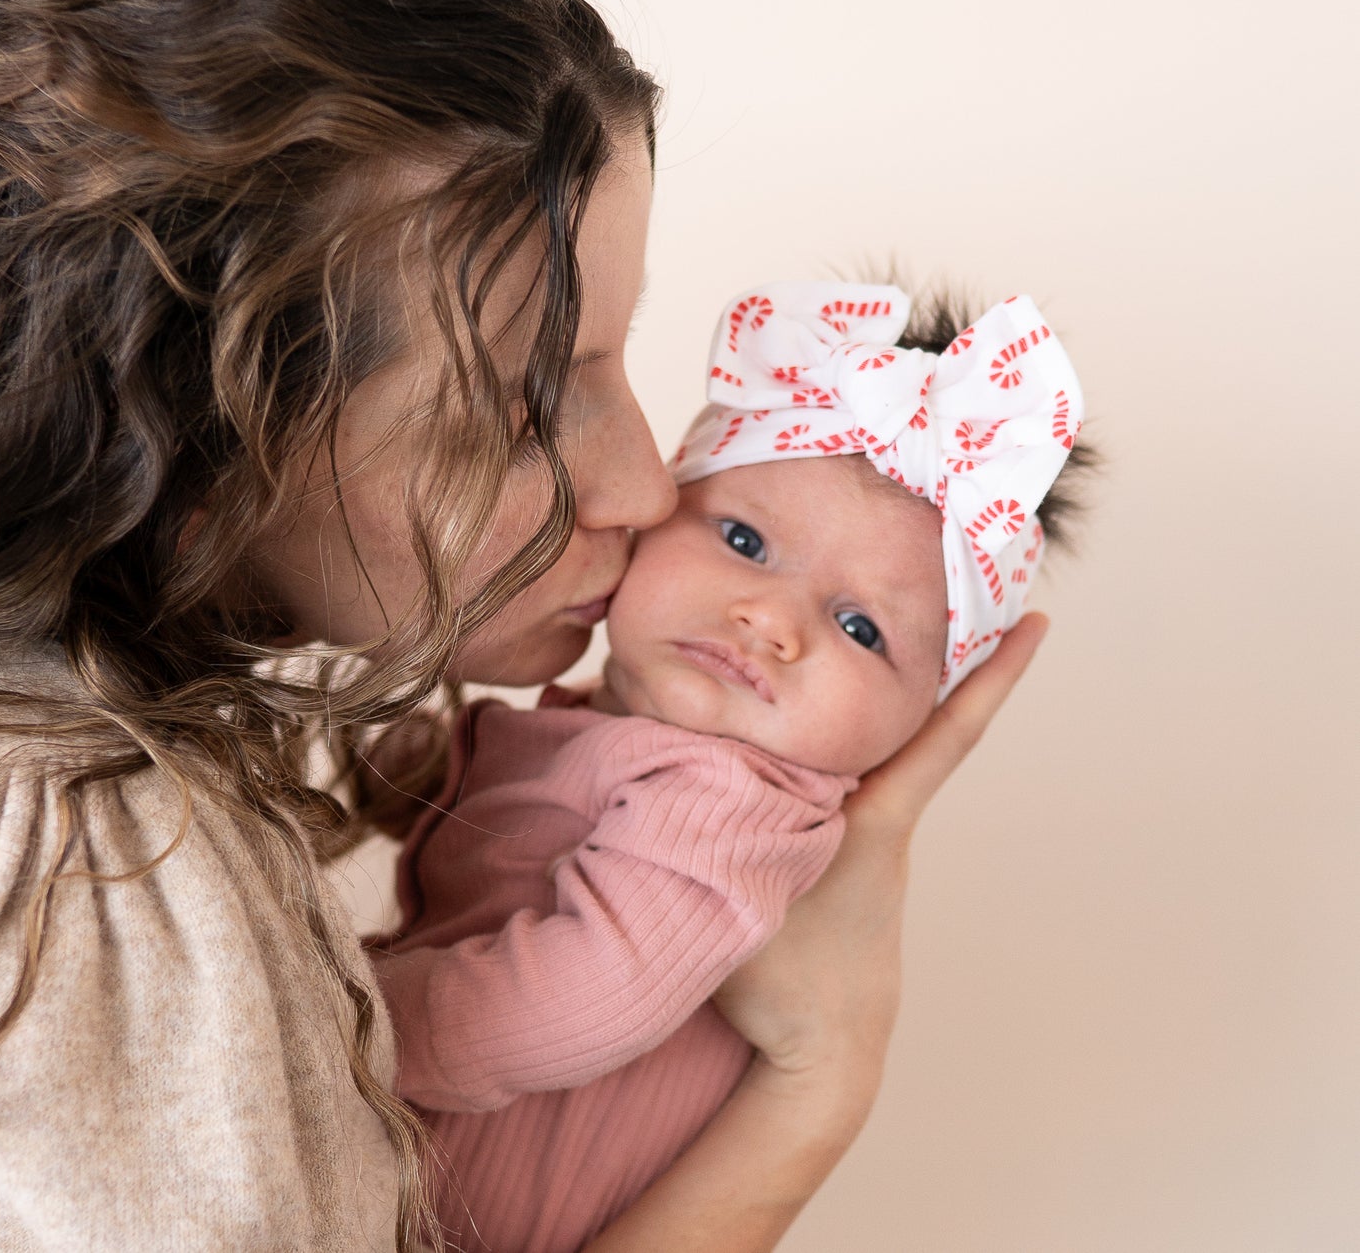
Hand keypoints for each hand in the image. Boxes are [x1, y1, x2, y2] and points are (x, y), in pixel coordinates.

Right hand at [712, 613, 1049, 1122]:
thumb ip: (679, 802)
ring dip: (872, 696)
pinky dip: (834, 746)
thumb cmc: (779, 980)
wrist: (823, 1058)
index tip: (1036, 625)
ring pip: (873, 748)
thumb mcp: (731, 882)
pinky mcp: (847, 859)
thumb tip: (605, 721)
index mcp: (876, 814)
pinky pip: (848, 783)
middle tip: (950, 582)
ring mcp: (868, 839)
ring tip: (849, 636)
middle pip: (914, 718)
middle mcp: (883, 814)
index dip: (993, 677)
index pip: (946, 732)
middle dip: (937, 654)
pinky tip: (792, 733)